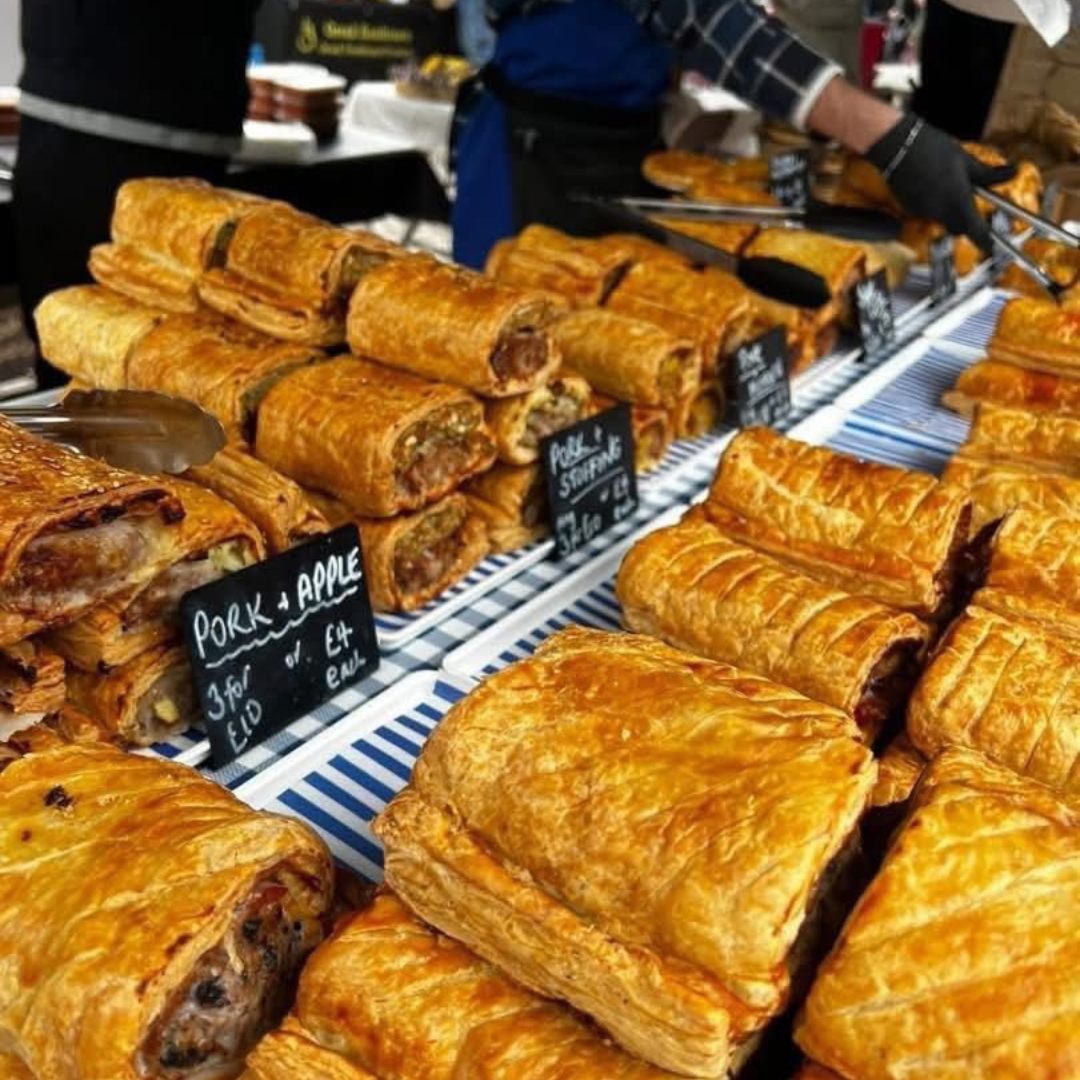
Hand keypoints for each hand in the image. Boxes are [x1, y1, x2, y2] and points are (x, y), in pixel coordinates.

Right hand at [867, 115, 1015, 251]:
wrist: (898, 146)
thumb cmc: (933, 149)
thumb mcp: (965, 160)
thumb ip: (988, 174)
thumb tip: (1012, 173)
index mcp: (957, 201)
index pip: (975, 230)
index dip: (985, 241)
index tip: (992, 246)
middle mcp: (939, 212)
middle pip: (958, 227)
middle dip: (965, 221)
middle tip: (969, 202)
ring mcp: (922, 212)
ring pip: (942, 218)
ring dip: (947, 208)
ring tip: (945, 183)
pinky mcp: (910, 207)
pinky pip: (927, 211)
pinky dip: (933, 202)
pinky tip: (929, 183)